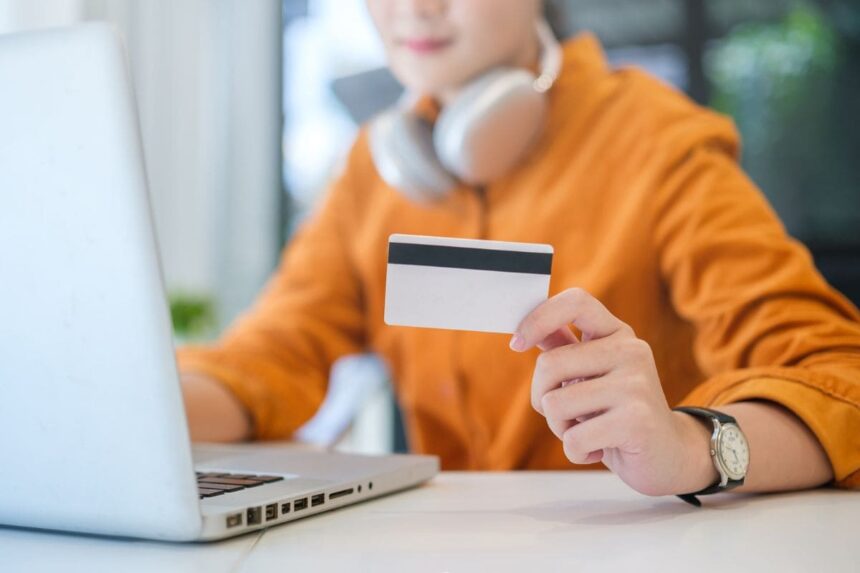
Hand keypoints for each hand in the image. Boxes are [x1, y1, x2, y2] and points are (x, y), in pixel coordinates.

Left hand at [509, 288, 716, 495]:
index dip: (538, 318)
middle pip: (548, 364)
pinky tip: (599, 450)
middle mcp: (631, 351)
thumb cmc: (618, 413)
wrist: (668, 454)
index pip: (576, 302)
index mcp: (617, 334)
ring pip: (555, 404)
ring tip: (588, 431)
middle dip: (541, 397)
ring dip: (560, 428)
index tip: (516, 343)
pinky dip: (576, 452)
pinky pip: (573, 438)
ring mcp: (636, 384)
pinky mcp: (636, 421)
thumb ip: (564, 349)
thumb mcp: (592, 374)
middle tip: (567, 414)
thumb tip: (526, 325)